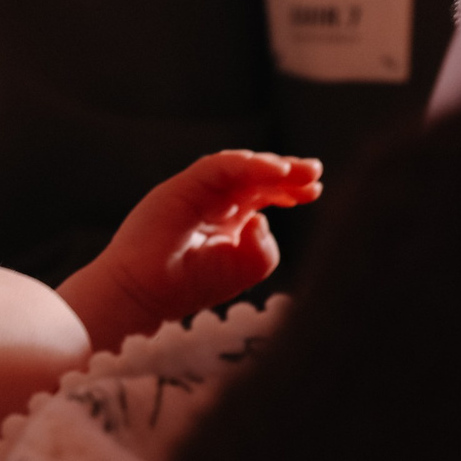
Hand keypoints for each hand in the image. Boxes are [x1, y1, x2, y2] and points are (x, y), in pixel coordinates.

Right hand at [57, 150, 323, 354]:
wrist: (145, 295)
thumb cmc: (188, 287)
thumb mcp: (243, 270)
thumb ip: (263, 247)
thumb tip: (260, 219)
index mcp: (226, 222)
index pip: (262, 194)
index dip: (289, 189)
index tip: (314, 191)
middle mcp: (212, 202)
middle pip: (255, 176)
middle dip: (288, 172)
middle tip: (315, 172)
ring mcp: (195, 192)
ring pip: (239, 166)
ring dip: (271, 166)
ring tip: (298, 172)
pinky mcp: (181, 186)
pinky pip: (219, 166)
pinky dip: (248, 165)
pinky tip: (276, 172)